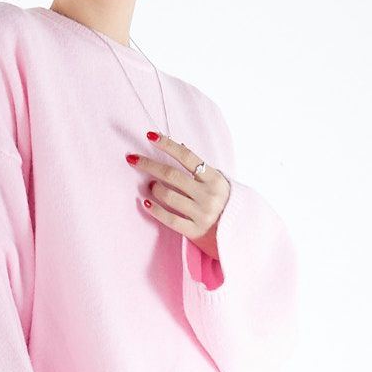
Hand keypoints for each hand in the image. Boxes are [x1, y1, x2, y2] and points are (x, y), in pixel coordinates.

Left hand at [130, 132, 229, 261]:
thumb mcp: (219, 183)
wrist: (239, 235)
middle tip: (133, 159)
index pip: (187, 156)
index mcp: (214, 179)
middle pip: (172, 175)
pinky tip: (146, 203)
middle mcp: (208, 195)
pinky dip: (155, 210)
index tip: (150, 136)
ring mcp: (201, 213)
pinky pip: (169, 218)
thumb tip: (180, 144)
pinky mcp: (195, 231)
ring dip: (154, 188)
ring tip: (151, 186)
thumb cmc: (225, 205)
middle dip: (149, 164)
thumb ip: (201, 168)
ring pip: (169, 195)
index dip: (168, 144)